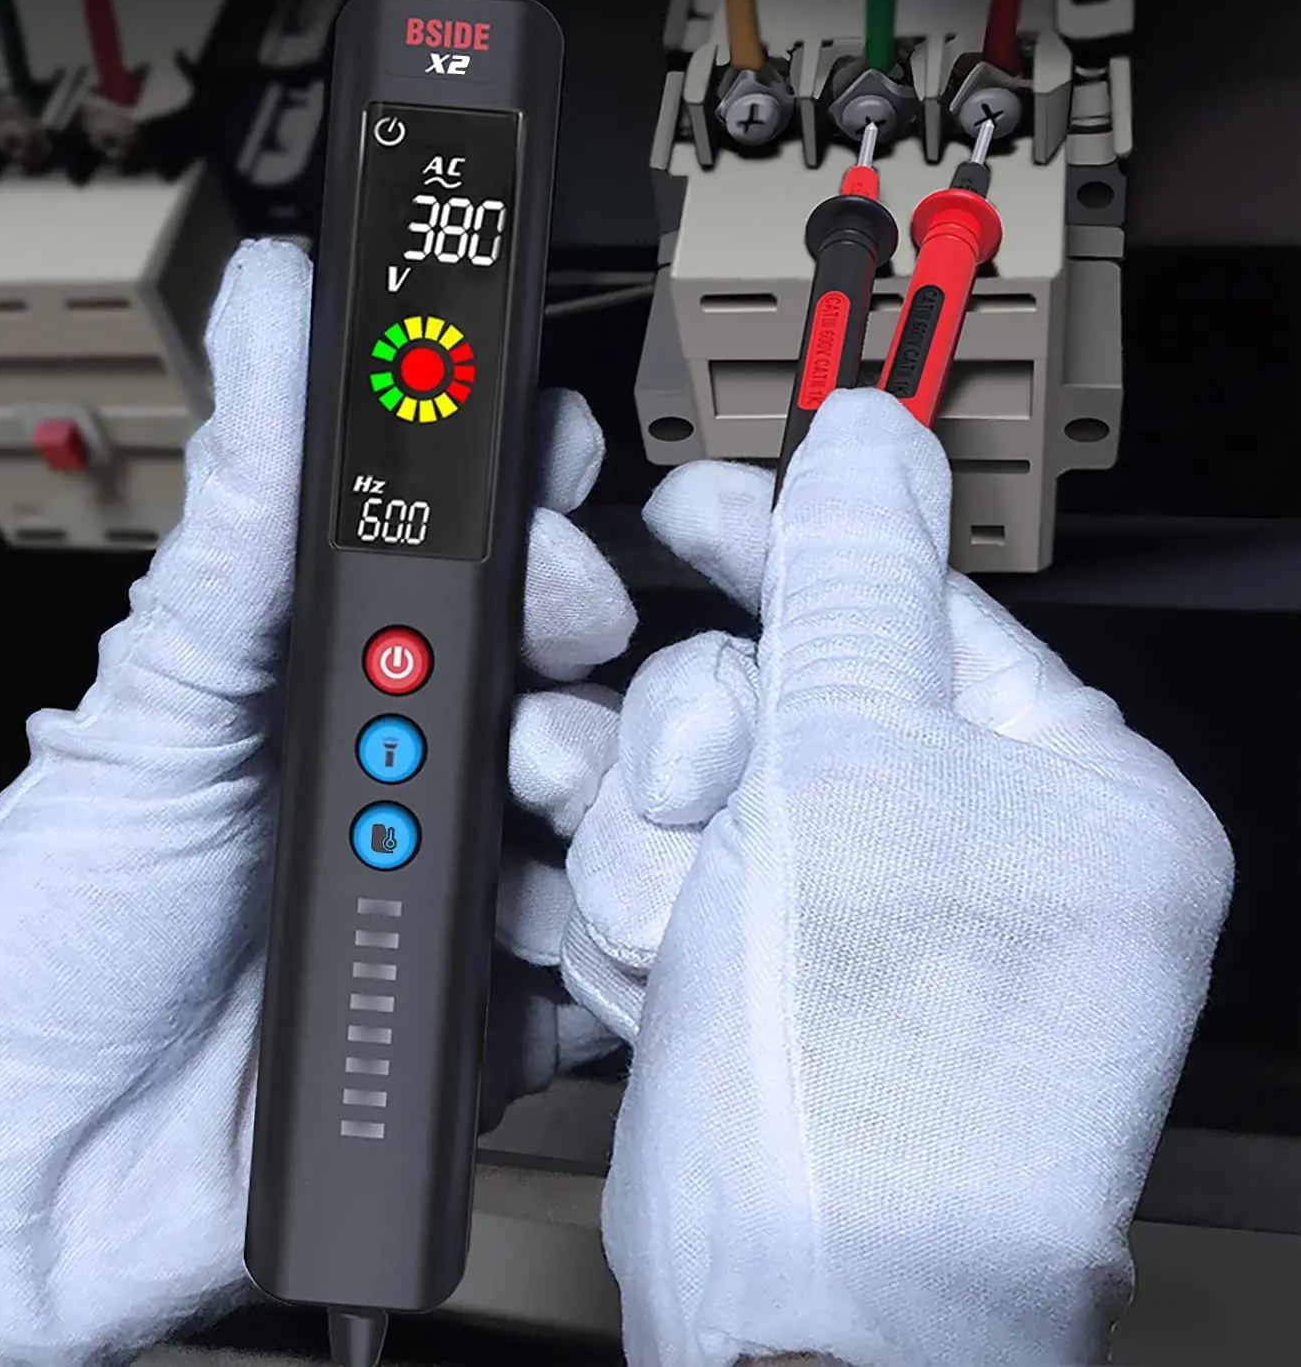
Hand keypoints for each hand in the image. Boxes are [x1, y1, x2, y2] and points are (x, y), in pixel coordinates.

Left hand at [0, 241, 632, 1366]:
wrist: (34, 1165)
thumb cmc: (66, 923)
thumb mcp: (160, 697)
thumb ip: (246, 519)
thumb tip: (273, 311)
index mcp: (353, 687)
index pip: (494, 564)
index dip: (548, 503)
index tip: (564, 467)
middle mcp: (427, 780)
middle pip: (585, 678)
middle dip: (592, 641)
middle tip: (558, 636)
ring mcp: (468, 894)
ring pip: (620, 813)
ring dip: (610, 788)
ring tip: (543, 796)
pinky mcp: (496, 1015)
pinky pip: (603, 969)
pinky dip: (605, 942)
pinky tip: (556, 926)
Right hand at [565, 390, 1232, 1366]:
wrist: (791, 1309)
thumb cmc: (870, 1082)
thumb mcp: (856, 768)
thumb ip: (849, 581)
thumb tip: (868, 439)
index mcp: (1068, 788)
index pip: (912, 602)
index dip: (791, 549)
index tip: (698, 504)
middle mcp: (980, 850)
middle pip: (788, 688)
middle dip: (703, 738)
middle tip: (684, 783)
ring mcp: (870, 912)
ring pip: (708, 774)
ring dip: (659, 836)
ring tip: (669, 915)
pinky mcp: (779, 963)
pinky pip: (680, 862)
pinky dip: (650, 903)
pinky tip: (659, 960)